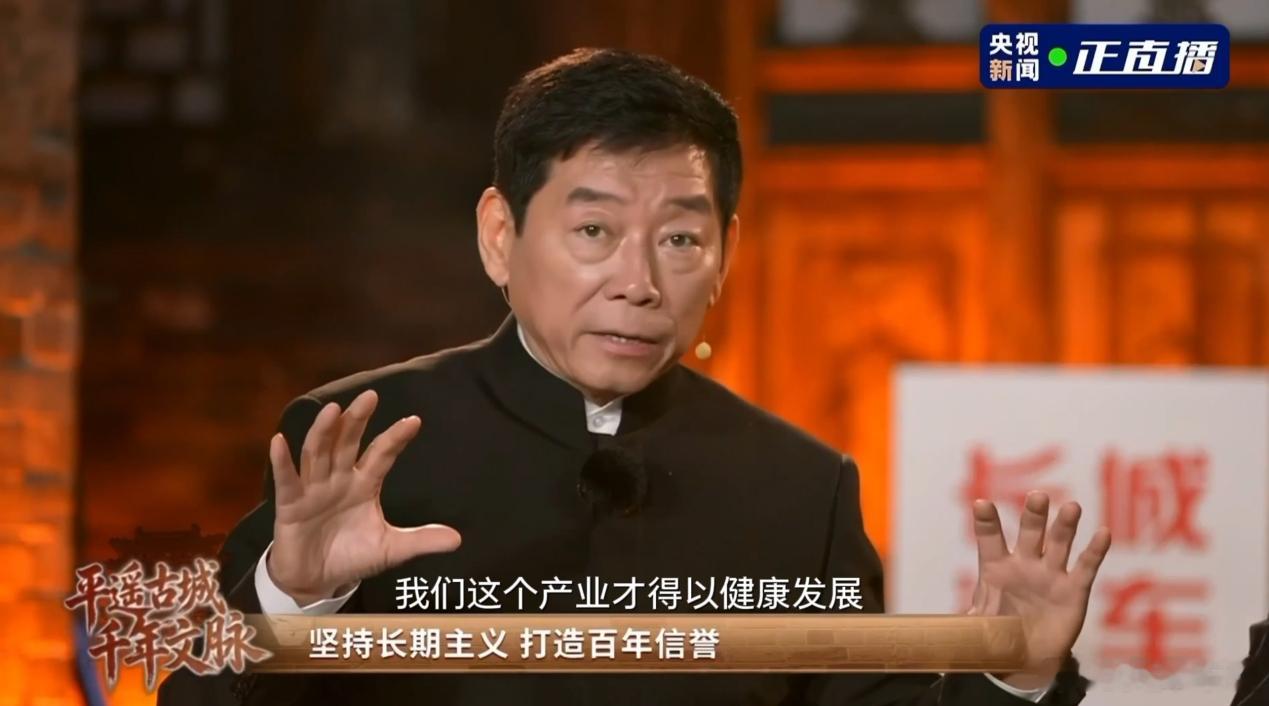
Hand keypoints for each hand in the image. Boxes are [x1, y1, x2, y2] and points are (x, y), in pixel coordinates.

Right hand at [266, 390, 461, 604]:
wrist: (317, 581)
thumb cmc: (352, 556)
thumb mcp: (390, 549)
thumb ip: (421, 540)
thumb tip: (457, 539)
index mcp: (364, 484)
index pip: (381, 455)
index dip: (395, 438)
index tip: (414, 421)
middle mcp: (338, 479)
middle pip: (347, 443)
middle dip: (357, 420)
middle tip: (370, 396)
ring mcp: (313, 489)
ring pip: (318, 454)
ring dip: (324, 432)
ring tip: (333, 410)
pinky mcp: (290, 505)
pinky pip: (287, 481)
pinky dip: (281, 462)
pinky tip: (279, 441)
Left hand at [969, 491, 1110, 690]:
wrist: (1026, 658)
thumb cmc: (997, 634)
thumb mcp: (976, 627)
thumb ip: (964, 623)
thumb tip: (932, 633)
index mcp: (996, 568)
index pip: (989, 539)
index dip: (986, 523)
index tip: (981, 505)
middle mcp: (1024, 564)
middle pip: (1030, 533)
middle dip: (1034, 515)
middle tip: (1037, 497)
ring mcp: (1050, 574)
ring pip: (1060, 543)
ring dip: (1066, 525)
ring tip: (1072, 507)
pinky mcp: (1074, 590)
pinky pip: (1085, 567)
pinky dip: (1095, 551)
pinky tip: (1103, 533)